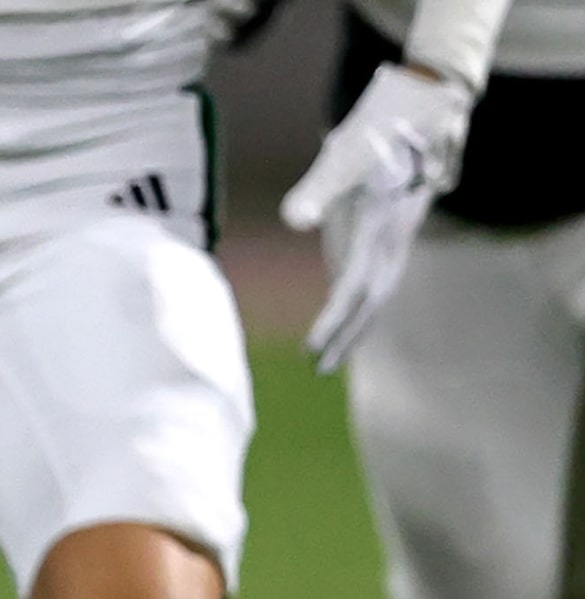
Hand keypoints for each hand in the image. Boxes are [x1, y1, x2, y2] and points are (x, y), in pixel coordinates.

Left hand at [280, 64, 472, 371]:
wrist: (422, 110)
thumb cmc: (378, 129)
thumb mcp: (346, 153)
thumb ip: (320, 187)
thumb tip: (295, 221)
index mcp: (384, 226)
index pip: (358, 284)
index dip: (336, 318)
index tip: (313, 345)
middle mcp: (395, 238)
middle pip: (372, 300)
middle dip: (348, 336)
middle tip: (318, 369)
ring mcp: (395, 239)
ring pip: (376, 294)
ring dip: (352, 328)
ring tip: (323, 362)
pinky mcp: (388, 238)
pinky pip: (373, 282)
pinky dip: (355, 308)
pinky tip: (335, 331)